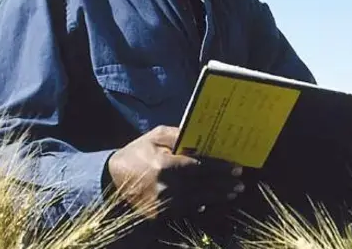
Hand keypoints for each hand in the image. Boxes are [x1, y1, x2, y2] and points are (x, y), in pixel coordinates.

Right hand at [105, 126, 243, 219]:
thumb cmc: (137, 153)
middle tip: (240, 183)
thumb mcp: (155, 136)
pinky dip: (199, 206)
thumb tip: (202, 137)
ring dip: (217, 197)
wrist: (111, 179)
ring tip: (232, 193)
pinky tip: (210, 202)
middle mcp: (166, 187)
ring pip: (197, 200)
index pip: (200, 166)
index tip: (236, 169)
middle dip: (224, 184)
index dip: (220, 168)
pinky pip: (184, 211)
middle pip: (203, 186)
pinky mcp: (159, 215)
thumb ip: (178, 135)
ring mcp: (162, 204)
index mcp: (165, 165)